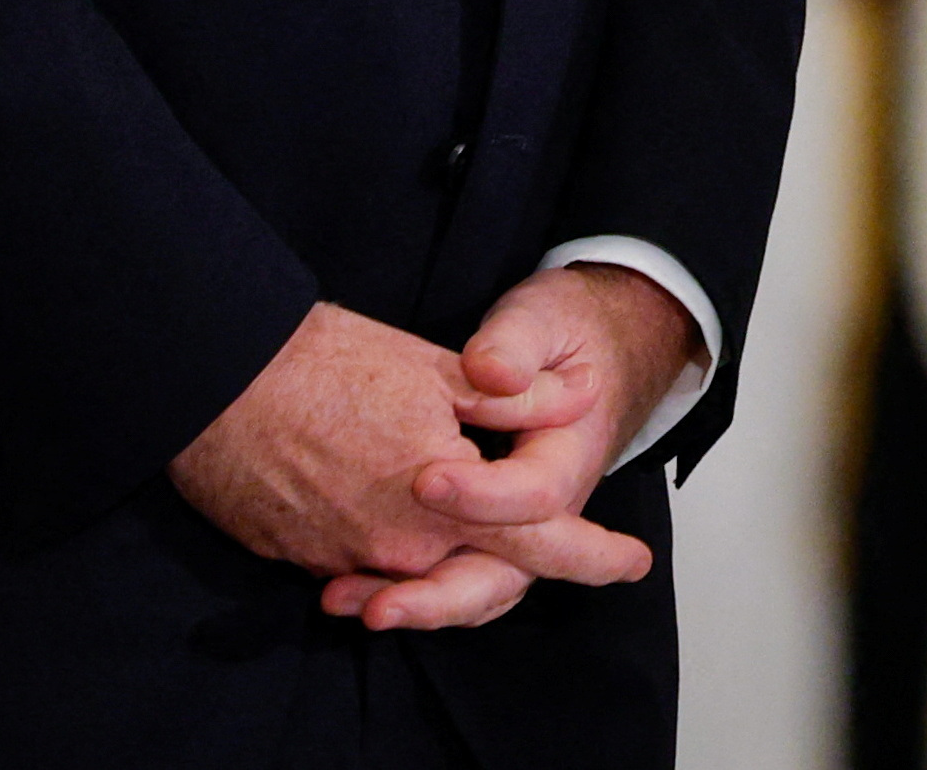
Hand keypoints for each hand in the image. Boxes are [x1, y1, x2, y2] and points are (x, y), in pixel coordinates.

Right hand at [171, 299, 650, 633]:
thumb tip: (584, 397)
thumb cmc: (325, 364)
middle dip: (513, 550)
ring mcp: (342, 558)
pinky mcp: (301, 556)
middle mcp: (395, 547)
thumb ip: (516, 396)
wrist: (215, 380)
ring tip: (463, 506)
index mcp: (442, 502)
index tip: (632, 561)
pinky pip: (366, 565)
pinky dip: (392, 546)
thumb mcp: (439, 368)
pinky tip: (398, 502)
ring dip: (448, 550)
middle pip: (475, 569)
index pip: (536, 544)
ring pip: (418, 569)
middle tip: (570, 541)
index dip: (591, 555)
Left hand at [323, 263, 691, 630]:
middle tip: (383, 606)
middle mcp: (548, 510)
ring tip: (342, 600)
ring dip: (411, 604)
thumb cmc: (560, 334)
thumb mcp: (544, 320)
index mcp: (569, 455)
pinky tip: (340, 589)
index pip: (535, 493)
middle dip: (442, 596)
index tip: (424, 479)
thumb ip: (517, 344)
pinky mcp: (477, 533)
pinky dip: (398, 591)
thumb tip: (494, 372)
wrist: (585, 353)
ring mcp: (512, 528)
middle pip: (508, 573)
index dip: (482, 494)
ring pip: (473, 590)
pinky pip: (445, 579)